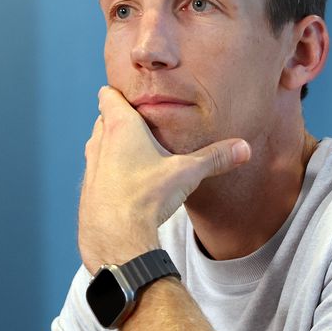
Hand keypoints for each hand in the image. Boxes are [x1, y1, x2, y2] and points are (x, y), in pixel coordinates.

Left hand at [78, 86, 249, 271]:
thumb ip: (215, 157)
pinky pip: (97, 173)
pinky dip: (109, 174)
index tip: (134, 97)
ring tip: (137, 157)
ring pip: (99, 146)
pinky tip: (128, 187)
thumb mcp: (187, 173)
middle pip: (105, 119)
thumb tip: (244, 148)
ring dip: (113, 147)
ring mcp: (90, 166)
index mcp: (120, 126)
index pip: (109, 95)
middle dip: (121, 121)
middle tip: (143, 128)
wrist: (117, 237)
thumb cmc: (147, 197)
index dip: (119, 93)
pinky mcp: (87, 190)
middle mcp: (99, 142)